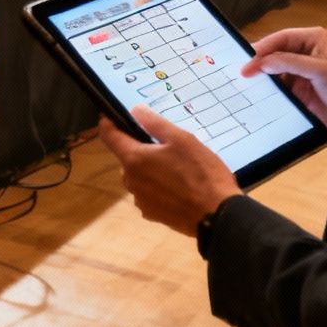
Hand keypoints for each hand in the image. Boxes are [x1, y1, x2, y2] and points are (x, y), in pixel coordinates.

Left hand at [97, 107, 241, 236]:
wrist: (218, 216)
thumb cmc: (201, 173)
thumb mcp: (182, 140)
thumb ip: (155, 123)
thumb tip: (135, 110)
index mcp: (134, 159)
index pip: (108, 136)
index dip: (110, 123)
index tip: (117, 116)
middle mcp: (130, 181)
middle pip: (127, 157)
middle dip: (141, 149)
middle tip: (168, 148)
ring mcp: (140, 200)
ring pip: (138, 176)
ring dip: (150, 170)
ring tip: (178, 170)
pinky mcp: (152, 214)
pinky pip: (148, 193)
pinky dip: (158, 187)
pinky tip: (179, 189)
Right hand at [241, 26, 326, 134]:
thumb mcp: (321, 71)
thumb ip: (291, 63)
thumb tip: (263, 62)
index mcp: (312, 40)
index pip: (281, 39)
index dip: (263, 49)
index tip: (248, 61)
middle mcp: (304, 52)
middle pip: (274, 54)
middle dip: (259, 63)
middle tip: (243, 74)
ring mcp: (301, 72)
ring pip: (274, 71)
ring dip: (263, 78)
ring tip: (247, 85)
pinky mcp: (299, 89)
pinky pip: (279, 87)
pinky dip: (269, 91)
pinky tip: (260, 96)